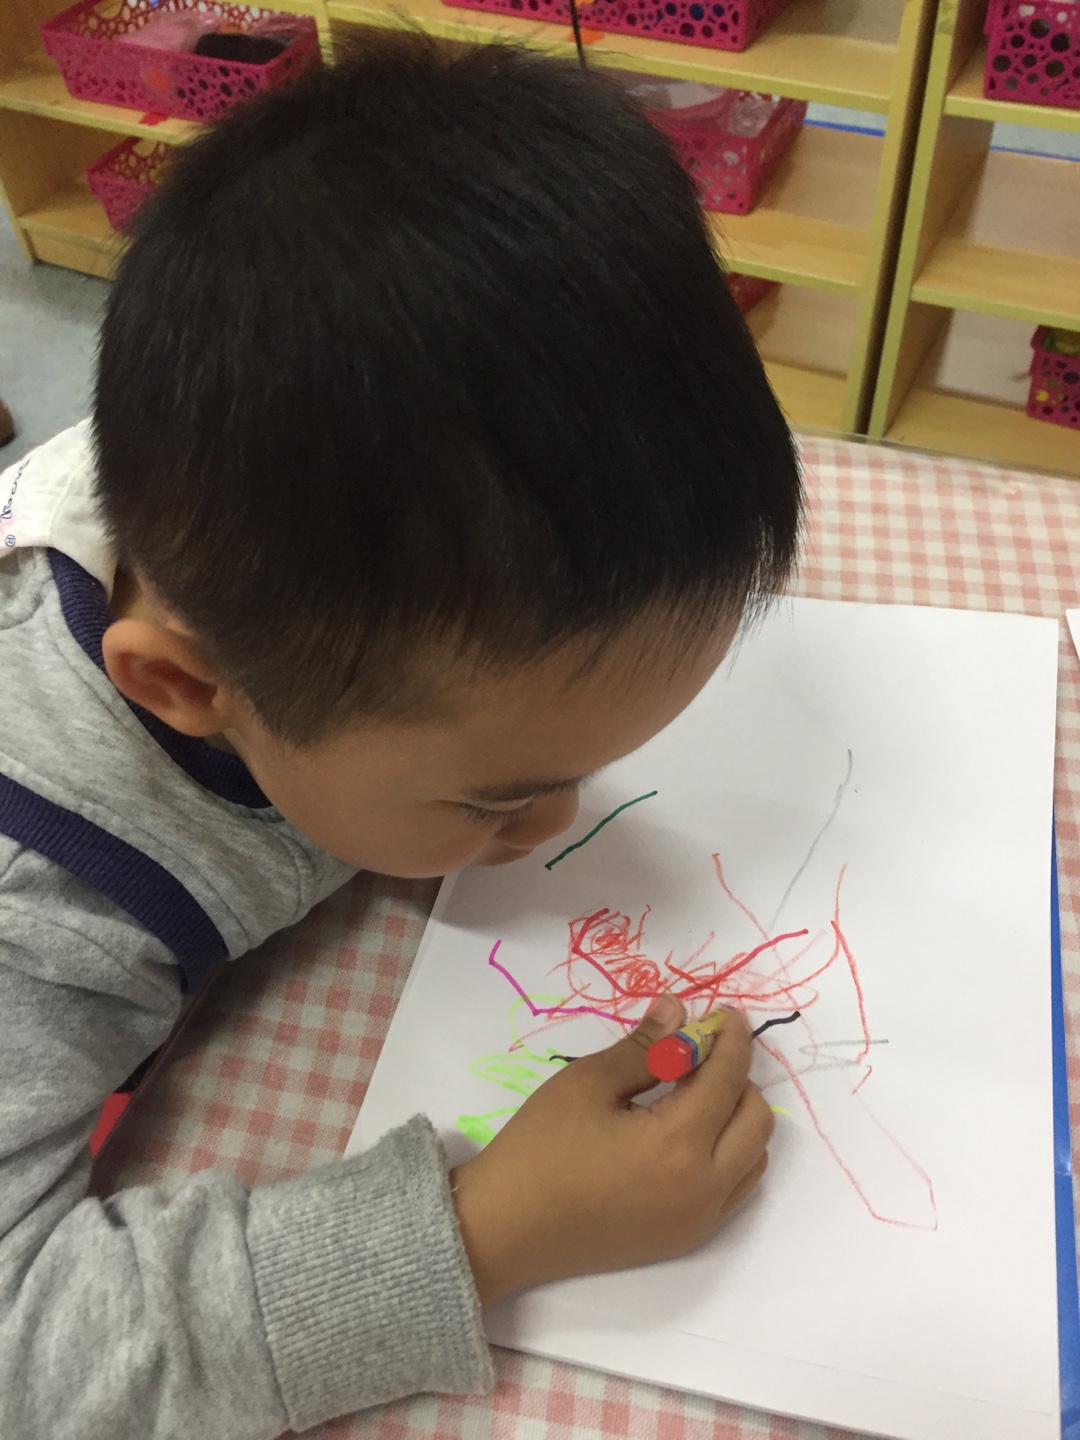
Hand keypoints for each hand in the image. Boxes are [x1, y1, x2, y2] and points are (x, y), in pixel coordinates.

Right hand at [450, 996, 771, 1305]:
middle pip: (756, 1121)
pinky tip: (686, 1133)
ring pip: (753, 1158)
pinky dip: (728, 1154)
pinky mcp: (684, 1238)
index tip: (726, 1014)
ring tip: (692, 1092)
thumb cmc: (540, 1148)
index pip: (727, 1080)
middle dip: (738, 1078)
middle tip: (700, 1053)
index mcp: (678, 1145)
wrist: (506, 1228)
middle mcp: (702, 1189)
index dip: (732, 1041)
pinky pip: (733, 1190)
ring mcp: (697, 1220)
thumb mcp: (588, 1083)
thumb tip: (678, 1011)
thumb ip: (643, 1046)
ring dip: (737, 1118)